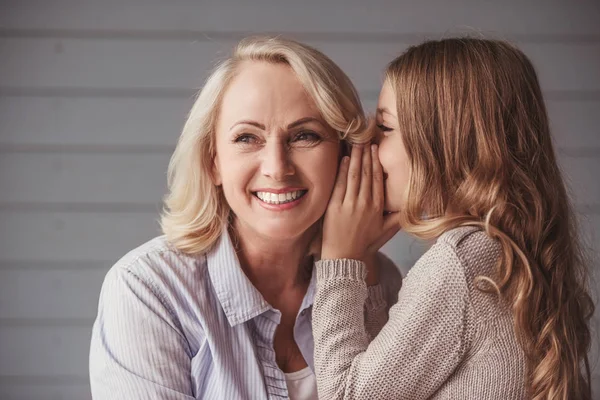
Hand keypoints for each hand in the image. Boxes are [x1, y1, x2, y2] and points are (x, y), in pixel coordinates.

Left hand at [321, 142, 399, 267]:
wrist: (345, 258)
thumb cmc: (365, 245)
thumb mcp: (386, 232)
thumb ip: (398, 217)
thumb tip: (411, 205)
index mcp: (377, 207)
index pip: (378, 178)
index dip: (376, 161)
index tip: (375, 148)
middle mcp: (364, 203)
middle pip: (366, 173)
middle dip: (365, 153)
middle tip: (364, 137)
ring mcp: (349, 204)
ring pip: (353, 175)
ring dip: (354, 157)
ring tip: (355, 143)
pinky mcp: (334, 206)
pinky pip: (339, 184)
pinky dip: (341, 170)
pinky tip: (343, 158)